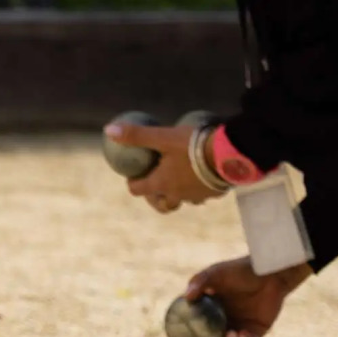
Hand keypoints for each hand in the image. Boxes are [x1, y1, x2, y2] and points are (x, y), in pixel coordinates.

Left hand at [104, 122, 220, 212]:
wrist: (229, 153)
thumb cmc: (193, 145)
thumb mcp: (163, 137)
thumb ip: (137, 135)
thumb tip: (108, 131)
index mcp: (162, 184)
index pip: (139, 190)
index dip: (133, 184)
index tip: (132, 177)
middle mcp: (178, 195)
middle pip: (162, 205)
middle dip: (155, 199)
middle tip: (154, 188)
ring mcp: (197, 196)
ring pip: (185, 200)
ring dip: (179, 194)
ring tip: (180, 182)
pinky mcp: (215, 193)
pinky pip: (204, 194)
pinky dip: (200, 188)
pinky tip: (203, 177)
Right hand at [176, 257, 311, 336]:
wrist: (268, 271)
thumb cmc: (239, 270)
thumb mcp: (216, 273)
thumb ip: (199, 282)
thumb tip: (186, 297)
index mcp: (206, 315)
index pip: (189, 334)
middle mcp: (220, 326)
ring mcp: (237, 330)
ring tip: (231, 335)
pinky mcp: (255, 332)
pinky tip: (243, 334)